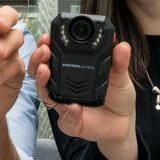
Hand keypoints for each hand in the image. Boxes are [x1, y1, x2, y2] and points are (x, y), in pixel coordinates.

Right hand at [28, 34, 137, 159]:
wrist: (122, 122)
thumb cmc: (117, 96)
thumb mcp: (120, 76)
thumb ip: (119, 62)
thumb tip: (122, 45)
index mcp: (71, 69)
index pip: (53, 54)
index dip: (46, 44)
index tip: (47, 36)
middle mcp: (62, 84)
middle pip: (40, 70)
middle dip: (37, 59)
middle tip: (44, 50)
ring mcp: (63, 102)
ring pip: (43, 91)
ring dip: (42, 80)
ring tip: (46, 71)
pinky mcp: (69, 121)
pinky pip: (65, 117)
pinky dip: (69, 112)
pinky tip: (75, 107)